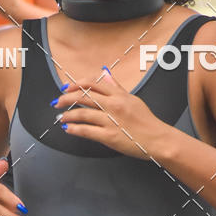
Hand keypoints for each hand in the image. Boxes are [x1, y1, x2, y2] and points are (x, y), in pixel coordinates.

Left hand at [52, 68, 169, 159]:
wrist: (158, 140)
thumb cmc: (147, 122)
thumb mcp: (133, 100)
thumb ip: (118, 88)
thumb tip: (107, 75)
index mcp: (119, 95)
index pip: (93, 84)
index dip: (77, 84)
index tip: (67, 87)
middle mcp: (113, 106)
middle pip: (84, 96)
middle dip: (66, 98)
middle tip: (58, 102)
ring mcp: (111, 121)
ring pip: (83, 113)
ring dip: (68, 115)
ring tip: (61, 117)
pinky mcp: (109, 136)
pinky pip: (87, 131)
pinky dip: (75, 129)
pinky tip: (68, 129)